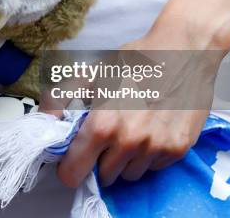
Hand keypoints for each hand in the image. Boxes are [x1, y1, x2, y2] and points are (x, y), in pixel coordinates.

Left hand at [55, 15, 229, 187]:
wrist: (184, 51)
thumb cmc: (135, 59)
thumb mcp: (92, 74)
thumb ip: (61, 98)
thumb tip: (44, 120)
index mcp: (102, 125)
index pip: (74, 173)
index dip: (69, 167)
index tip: (74, 157)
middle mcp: (129, 142)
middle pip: (104, 177)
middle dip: (100, 160)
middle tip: (106, 135)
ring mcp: (156, 148)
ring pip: (129, 175)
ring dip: (125, 160)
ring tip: (130, 129)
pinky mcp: (178, 149)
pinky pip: (153, 167)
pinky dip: (148, 155)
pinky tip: (150, 129)